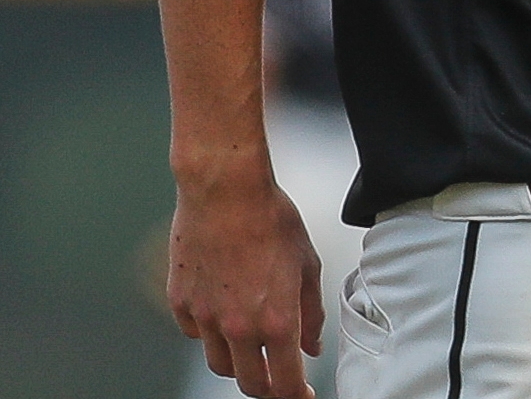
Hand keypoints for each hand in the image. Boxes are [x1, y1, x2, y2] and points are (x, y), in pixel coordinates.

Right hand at [168, 175, 324, 398]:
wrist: (225, 192)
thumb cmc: (272, 220)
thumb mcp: (308, 265)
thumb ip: (311, 313)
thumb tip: (311, 346)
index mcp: (275, 320)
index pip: (284, 381)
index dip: (296, 395)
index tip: (303, 395)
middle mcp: (237, 326)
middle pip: (248, 382)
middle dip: (267, 386)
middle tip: (280, 379)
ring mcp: (205, 317)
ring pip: (219, 362)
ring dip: (238, 362)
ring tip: (253, 345)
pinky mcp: (180, 303)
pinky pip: (196, 333)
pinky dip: (212, 333)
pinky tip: (226, 313)